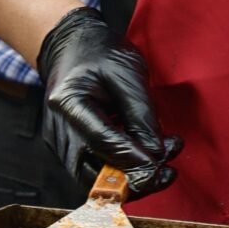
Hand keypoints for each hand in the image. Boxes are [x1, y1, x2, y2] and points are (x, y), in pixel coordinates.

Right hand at [35, 5, 180, 197]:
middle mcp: (59, 130)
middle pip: (94, 172)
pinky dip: (123, 169)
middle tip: (169, 170)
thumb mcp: (127, 71)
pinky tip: (147, 155)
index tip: (160, 166)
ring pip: (95, 179)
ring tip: (165, 158)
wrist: (72, 47)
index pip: (101, 140)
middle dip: (135, 177)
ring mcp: (61, 143)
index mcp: (69, 102)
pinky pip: (96, 170)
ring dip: (132, 177)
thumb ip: (141, 113)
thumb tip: (154, 153)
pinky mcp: (69, 150)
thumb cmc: (100, 54)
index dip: (132, 158)